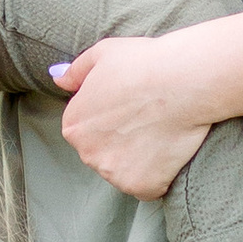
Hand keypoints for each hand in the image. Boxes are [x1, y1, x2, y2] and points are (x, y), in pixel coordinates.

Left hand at [51, 32, 213, 199]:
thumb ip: (75, 71)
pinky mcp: (142, 187)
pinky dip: (157, 176)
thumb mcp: (102, 54)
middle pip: (103, 153)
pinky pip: (147, 187)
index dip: (111, 117)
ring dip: (138, 160)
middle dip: (121, 141)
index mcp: (73, 125)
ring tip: (158, 132)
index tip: (130, 106)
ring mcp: (114, 173)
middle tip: (146, 118)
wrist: (183, 81)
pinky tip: (166, 151)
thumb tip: (59, 80)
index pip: (87, 130)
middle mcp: (87, 154)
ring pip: (124, 171)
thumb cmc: (144, 63)